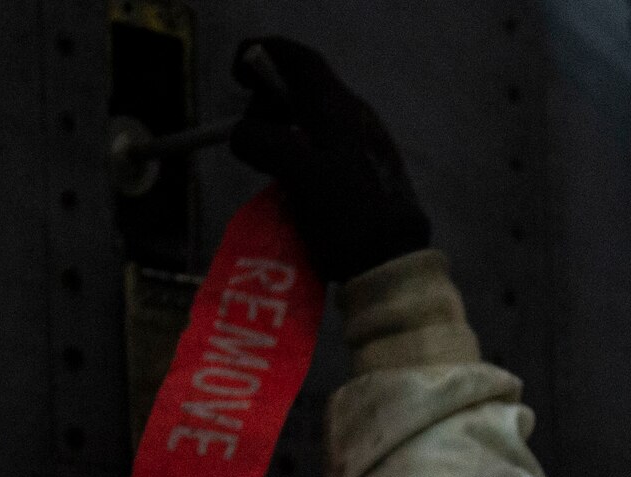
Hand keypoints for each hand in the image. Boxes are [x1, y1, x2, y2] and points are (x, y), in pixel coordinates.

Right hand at [230, 36, 431, 281]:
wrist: (394, 266)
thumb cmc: (349, 218)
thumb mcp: (301, 176)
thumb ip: (267, 143)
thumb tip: (243, 134)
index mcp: (341, 110)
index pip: (300, 61)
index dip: (264, 56)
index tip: (236, 74)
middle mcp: (357, 119)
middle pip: (304, 89)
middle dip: (268, 101)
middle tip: (249, 133)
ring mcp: (366, 147)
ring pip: (314, 120)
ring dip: (283, 130)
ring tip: (267, 163)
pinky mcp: (367, 174)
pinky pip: (325, 147)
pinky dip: (300, 151)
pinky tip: (292, 181)